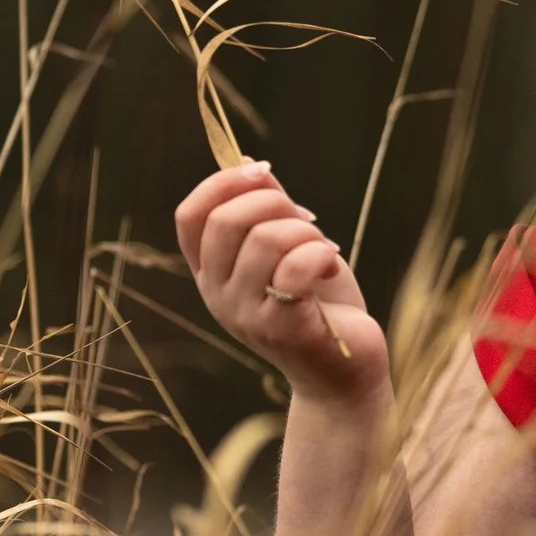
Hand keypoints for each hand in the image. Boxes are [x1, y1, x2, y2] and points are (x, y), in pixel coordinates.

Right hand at [173, 162, 388, 404]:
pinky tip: (330, 267)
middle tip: (306, 221)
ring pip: (266, 239)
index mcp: (211, 273)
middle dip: (274, 202)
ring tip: (322, 251)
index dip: (221, 183)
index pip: (190, 215)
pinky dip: (322, 255)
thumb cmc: (318, 305)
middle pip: (227, 221)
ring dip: (306, 233)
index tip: (262, 173)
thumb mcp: (289, 247)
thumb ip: (268, 208)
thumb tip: (250, 164)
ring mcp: (244, 315)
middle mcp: (217, 295)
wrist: (345, 371)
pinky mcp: (280, 330)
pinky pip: (296, 268)